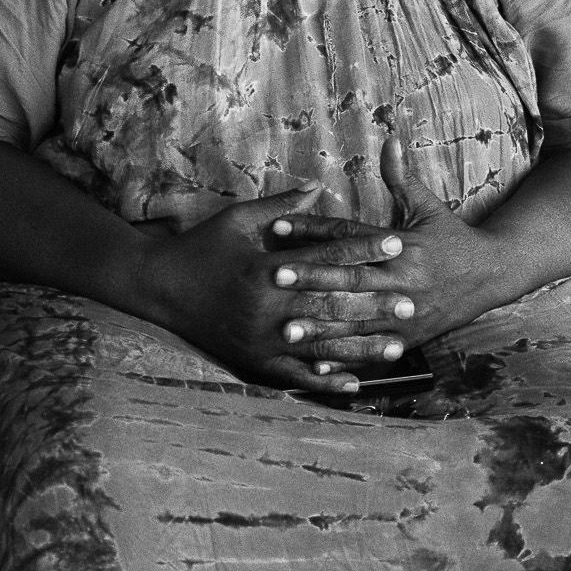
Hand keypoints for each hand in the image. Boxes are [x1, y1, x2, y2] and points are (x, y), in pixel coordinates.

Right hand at [134, 186, 390, 394]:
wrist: (159, 288)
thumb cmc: (201, 247)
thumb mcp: (237, 219)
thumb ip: (280, 206)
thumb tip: (318, 187)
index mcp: (265, 268)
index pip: (326, 256)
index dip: (363, 248)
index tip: (396, 243)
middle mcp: (267, 307)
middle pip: (332, 304)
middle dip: (374, 302)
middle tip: (412, 299)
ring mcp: (260, 340)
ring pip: (322, 346)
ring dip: (363, 346)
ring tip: (398, 343)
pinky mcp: (253, 363)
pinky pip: (297, 376)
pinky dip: (327, 381)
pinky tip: (356, 383)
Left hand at [270, 138, 512, 371]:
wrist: (491, 276)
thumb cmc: (451, 237)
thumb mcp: (427, 206)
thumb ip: (401, 176)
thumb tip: (389, 138)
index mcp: (402, 246)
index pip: (349, 236)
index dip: (313, 230)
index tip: (277, 227)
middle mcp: (402, 281)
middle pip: (349, 279)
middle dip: (310, 279)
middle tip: (272, 277)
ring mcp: (406, 314)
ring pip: (357, 321)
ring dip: (321, 326)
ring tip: (286, 329)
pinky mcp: (408, 338)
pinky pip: (373, 351)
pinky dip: (346, 358)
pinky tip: (318, 365)